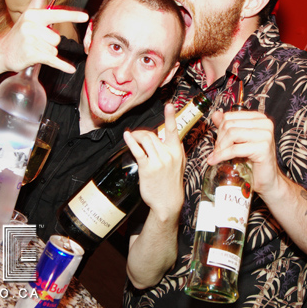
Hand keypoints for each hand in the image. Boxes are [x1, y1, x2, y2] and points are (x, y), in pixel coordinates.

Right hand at [0, 0, 88, 72]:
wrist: (2, 52)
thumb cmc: (19, 33)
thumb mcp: (28, 14)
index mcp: (33, 15)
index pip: (56, 15)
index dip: (72, 16)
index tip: (85, 16)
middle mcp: (31, 27)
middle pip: (57, 37)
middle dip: (50, 42)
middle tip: (37, 42)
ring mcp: (31, 41)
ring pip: (54, 49)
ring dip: (48, 52)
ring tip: (35, 49)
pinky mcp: (32, 55)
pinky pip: (53, 60)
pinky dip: (62, 66)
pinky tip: (70, 68)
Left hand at [124, 104, 184, 220]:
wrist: (168, 202)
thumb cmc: (172, 183)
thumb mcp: (179, 164)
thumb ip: (173, 149)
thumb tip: (167, 136)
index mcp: (177, 151)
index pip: (174, 130)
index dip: (171, 116)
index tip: (169, 105)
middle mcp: (169, 154)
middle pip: (152, 134)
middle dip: (142, 133)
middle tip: (137, 135)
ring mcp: (158, 161)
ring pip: (145, 140)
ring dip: (136, 136)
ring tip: (133, 138)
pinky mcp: (147, 167)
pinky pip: (137, 150)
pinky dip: (131, 141)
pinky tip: (127, 136)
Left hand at [207, 110, 284, 197]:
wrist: (267, 180)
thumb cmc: (254, 161)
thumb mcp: (239, 141)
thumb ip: (228, 126)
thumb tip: (215, 114)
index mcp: (259, 118)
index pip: (229, 116)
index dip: (219, 130)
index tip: (218, 142)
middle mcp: (264, 123)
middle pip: (229, 124)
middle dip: (219, 139)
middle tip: (217, 151)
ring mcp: (265, 134)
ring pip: (232, 134)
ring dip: (220, 147)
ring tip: (217, 156)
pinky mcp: (263, 148)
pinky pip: (235, 149)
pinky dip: (222, 155)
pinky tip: (215, 161)